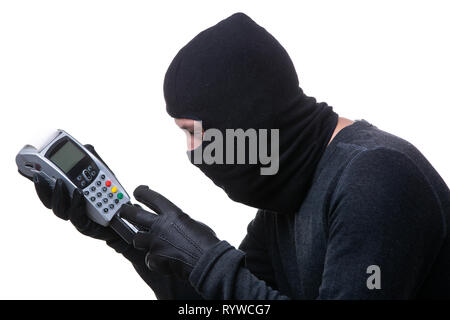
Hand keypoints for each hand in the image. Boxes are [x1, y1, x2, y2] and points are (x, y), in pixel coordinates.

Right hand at [33, 144, 144, 262]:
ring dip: (58, 195)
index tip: (32, 169)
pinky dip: (76, 203)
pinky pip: (77, 217)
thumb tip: (87, 146)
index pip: (50, 189)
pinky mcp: (86, 227)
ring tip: (60, 181)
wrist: (127, 217)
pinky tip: (79, 193)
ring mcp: (77, 218)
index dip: (39, 181)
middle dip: (42, 188)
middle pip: (49, 201)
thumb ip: (95, 163)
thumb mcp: (105, 176)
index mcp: (70, 196)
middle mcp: (70, 207)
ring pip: (60, 211)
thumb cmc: (113, 197)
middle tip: (38, 175)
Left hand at [120, 185, 219, 279]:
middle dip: (125, 211)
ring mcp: (155, 241)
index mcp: (172, 213)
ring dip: (142, 242)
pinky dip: (156, 262)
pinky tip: (166, 263)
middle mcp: (161, 225)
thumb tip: (176, 224)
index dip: (141, 192)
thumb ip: (179, 222)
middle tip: (123, 211)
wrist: (207, 261)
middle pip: (133, 214)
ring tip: (152, 245)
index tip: (138, 190)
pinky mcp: (155, 258)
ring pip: (136, 238)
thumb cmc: (206, 242)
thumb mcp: (194, 224)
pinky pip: (149, 259)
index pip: (151, 197)